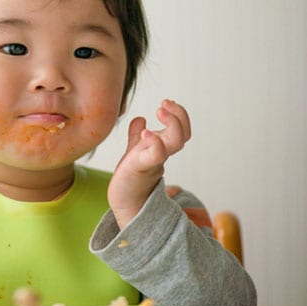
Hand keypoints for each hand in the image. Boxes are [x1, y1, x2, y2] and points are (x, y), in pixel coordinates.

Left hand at [108, 99, 190, 228]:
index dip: (179, 115)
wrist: (123, 202)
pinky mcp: (140, 168)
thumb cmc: (130, 177)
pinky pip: (154, 155)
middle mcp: (161, 154)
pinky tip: (146, 131)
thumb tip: (140, 119)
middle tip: (164, 103)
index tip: (166, 103)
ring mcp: (153, 161)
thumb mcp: (134, 152)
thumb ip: (137, 137)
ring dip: (172, 124)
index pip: (182, 130)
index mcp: (161, 149)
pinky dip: (154, 142)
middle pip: (183, 135)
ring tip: (159, 110)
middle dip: (179, 116)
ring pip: (175, 142)